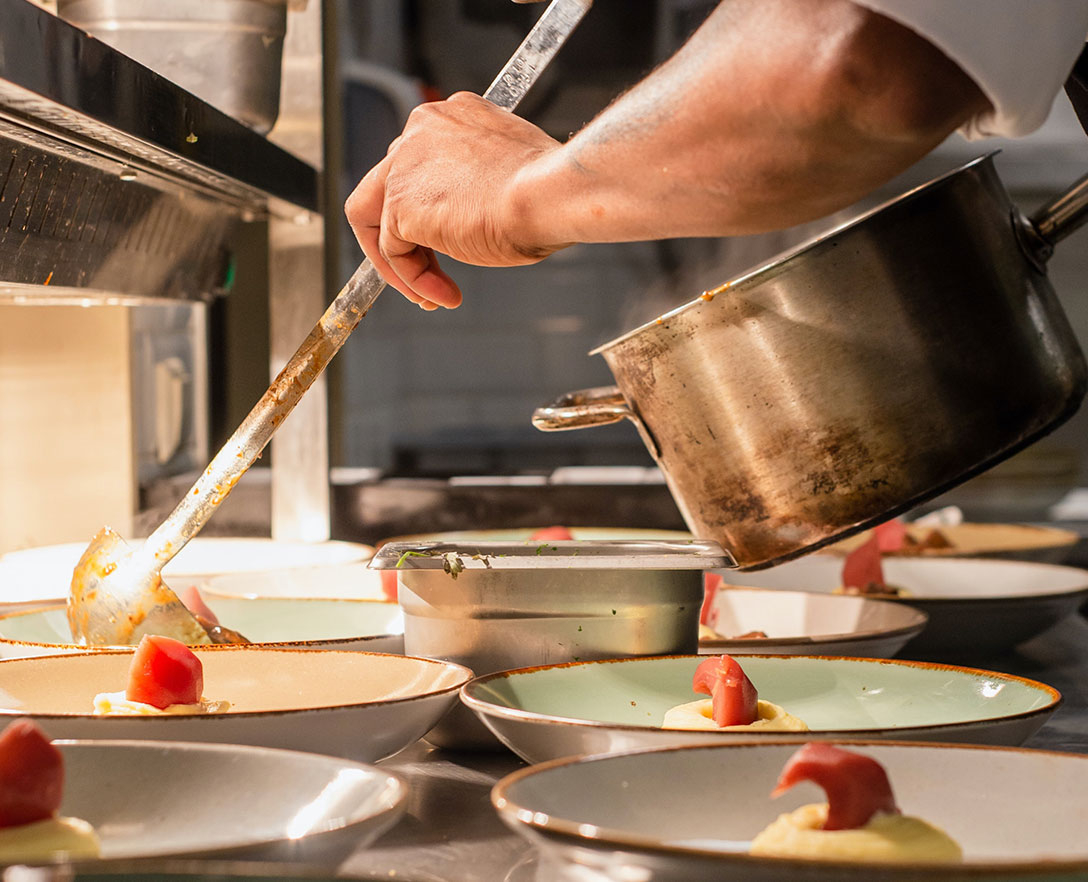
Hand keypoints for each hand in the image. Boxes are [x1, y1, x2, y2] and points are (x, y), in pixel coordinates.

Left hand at [345, 91, 565, 308]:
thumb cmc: (547, 191)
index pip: (417, 165)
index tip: (442, 241)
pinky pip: (394, 252)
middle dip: (406, 239)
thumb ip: (478, 186)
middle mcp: (419, 132)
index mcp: (449, 118)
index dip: (427, 209)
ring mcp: (404, 166)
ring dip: (404, 267)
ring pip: (378, 222)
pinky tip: (443, 295)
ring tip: (432, 296)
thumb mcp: (509, 178)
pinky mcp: (400, 203)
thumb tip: (470, 217)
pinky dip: (414, 280)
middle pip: (386, 190)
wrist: (551, 194)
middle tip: (429, 273)